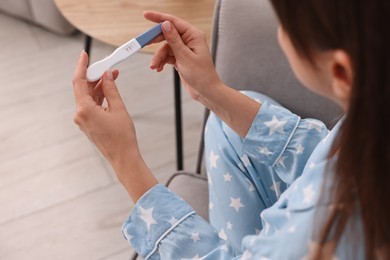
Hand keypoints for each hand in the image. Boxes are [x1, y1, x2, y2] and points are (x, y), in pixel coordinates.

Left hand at [72, 51, 157, 201]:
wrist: (123, 157)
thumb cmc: (122, 136)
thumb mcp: (118, 108)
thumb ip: (111, 89)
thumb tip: (107, 75)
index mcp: (84, 110)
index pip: (79, 82)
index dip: (82, 66)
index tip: (84, 55)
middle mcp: (80, 115)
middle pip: (83, 88)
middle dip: (94, 76)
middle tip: (106, 65)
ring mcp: (83, 120)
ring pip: (88, 97)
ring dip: (99, 86)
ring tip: (112, 76)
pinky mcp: (89, 124)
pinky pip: (91, 105)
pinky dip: (99, 96)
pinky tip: (109, 89)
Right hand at [144, 11, 221, 100]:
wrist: (206, 91)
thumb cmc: (201, 75)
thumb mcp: (185, 57)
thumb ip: (174, 40)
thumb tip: (165, 24)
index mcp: (193, 35)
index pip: (174, 22)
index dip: (159, 18)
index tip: (146, 15)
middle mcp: (189, 40)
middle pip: (167, 34)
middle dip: (155, 42)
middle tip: (144, 44)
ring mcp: (184, 49)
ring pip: (165, 48)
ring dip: (158, 57)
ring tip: (154, 66)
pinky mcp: (181, 58)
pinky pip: (167, 56)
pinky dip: (161, 61)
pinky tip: (159, 68)